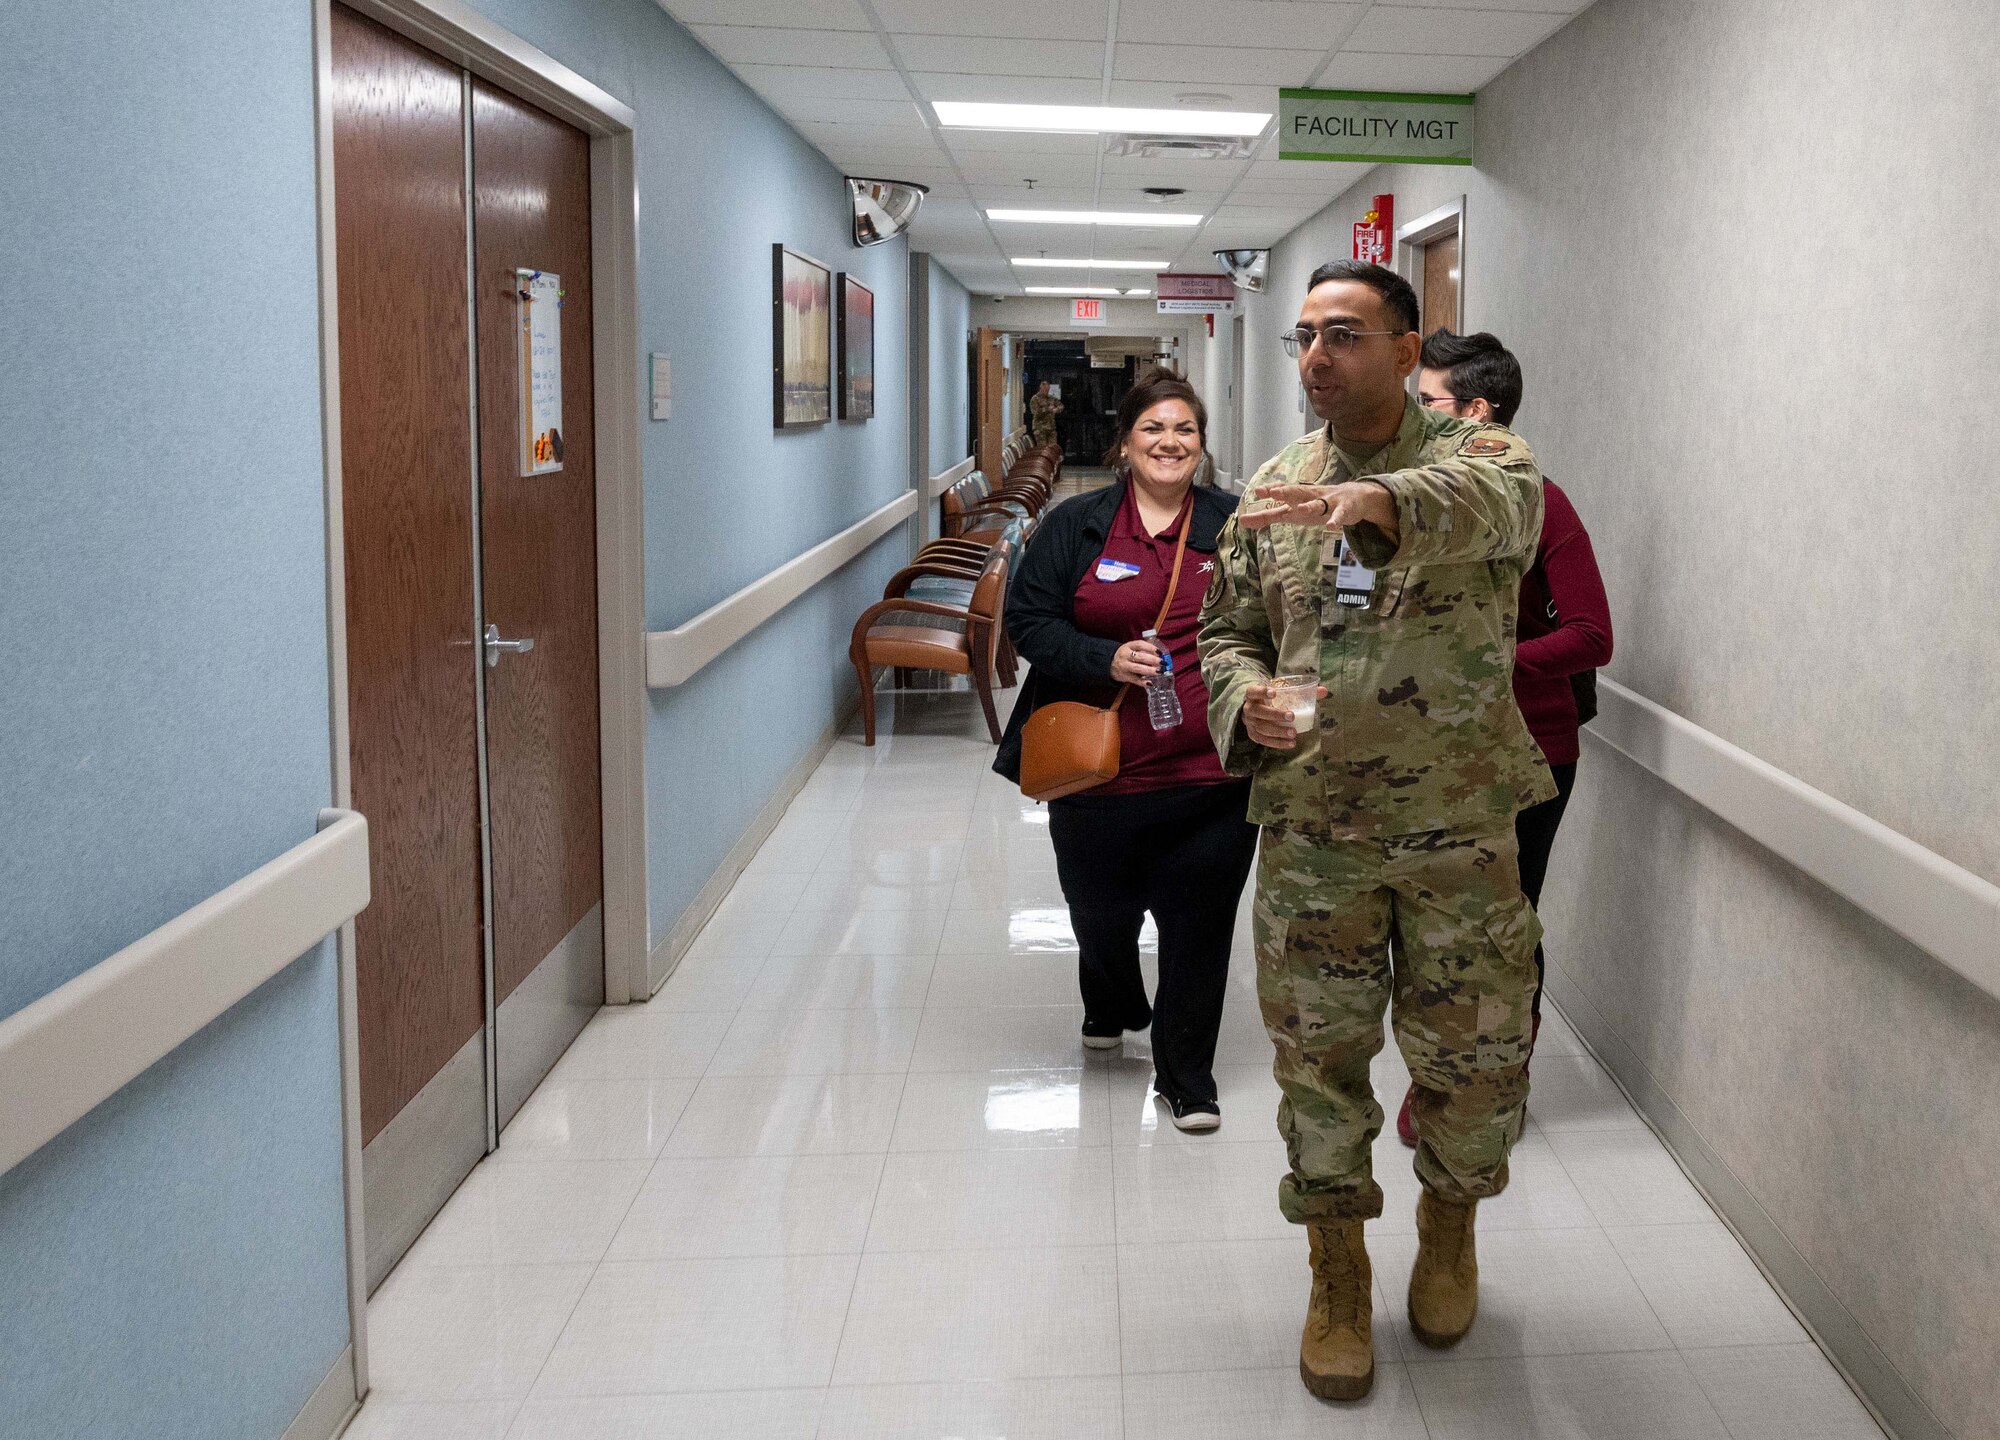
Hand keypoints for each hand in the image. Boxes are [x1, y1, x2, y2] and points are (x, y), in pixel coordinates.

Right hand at [1110, 638, 1163, 684]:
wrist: (1108, 663)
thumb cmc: (1125, 655)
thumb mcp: (1130, 648)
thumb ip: (1142, 650)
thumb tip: (1160, 654)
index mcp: (1128, 646)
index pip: (1140, 644)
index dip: (1150, 647)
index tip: (1159, 652)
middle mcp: (1125, 656)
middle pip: (1140, 657)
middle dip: (1152, 660)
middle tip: (1162, 662)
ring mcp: (1124, 666)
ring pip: (1137, 668)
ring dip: (1150, 670)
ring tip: (1159, 671)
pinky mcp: (1124, 676)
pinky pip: (1134, 680)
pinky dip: (1143, 682)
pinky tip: (1150, 683)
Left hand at [1240, 480, 1397, 540]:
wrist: (1354, 499)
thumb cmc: (1316, 505)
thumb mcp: (1291, 512)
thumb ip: (1267, 516)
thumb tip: (1241, 521)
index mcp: (1297, 497)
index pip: (1282, 491)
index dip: (1270, 492)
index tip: (1256, 492)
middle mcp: (1311, 496)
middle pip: (1297, 493)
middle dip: (1285, 492)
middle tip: (1272, 492)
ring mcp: (1328, 502)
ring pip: (1318, 504)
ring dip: (1309, 506)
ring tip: (1300, 509)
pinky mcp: (1344, 509)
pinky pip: (1339, 515)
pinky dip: (1336, 520)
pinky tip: (1332, 526)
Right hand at [1241, 681, 1325, 749]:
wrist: (1255, 709)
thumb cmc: (1271, 699)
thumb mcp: (1281, 692)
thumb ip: (1301, 691)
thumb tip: (1324, 691)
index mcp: (1252, 695)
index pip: (1252, 691)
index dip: (1261, 691)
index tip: (1274, 692)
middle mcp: (1248, 709)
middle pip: (1258, 711)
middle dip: (1275, 714)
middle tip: (1291, 716)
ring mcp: (1249, 723)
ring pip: (1262, 728)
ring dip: (1278, 731)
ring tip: (1293, 733)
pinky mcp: (1253, 735)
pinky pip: (1264, 741)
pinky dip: (1277, 743)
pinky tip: (1290, 744)